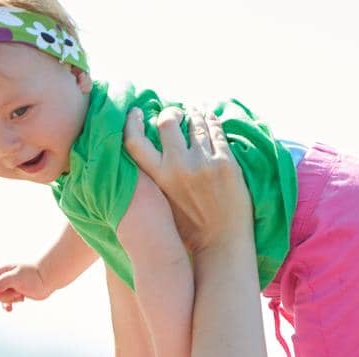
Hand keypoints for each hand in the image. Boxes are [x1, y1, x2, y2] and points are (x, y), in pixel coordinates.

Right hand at [0, 263, 52, 311]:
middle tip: (17, 292)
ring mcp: (10, 285)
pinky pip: (6, 301)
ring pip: (0, 297)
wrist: (48, 278)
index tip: (3, 291)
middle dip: (4, 296)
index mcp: (3, 271)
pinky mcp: (16, 292)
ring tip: (21, 296)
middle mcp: (5, 277)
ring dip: (9, 300)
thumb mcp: (18, 277)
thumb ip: (4, 281)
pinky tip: (10, 309)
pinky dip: (7, 305)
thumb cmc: (34, 276)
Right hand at [122, 106, 250, 254]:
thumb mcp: (161, 202)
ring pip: (195, 122)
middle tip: (177, 115)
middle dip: (171, 113)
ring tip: (196, 114)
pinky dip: (212, 121)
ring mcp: (204, 163)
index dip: (132, 122)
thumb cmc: (189, 227)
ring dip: (195, 115)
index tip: (137, 112)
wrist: (222, 242)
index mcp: (158, 178)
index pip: (134, 141)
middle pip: (167, 121)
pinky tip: (210, 119)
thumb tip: (148, 148)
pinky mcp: (226, 163)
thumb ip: (154, 176)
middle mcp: (179, 167)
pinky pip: (216, 131)